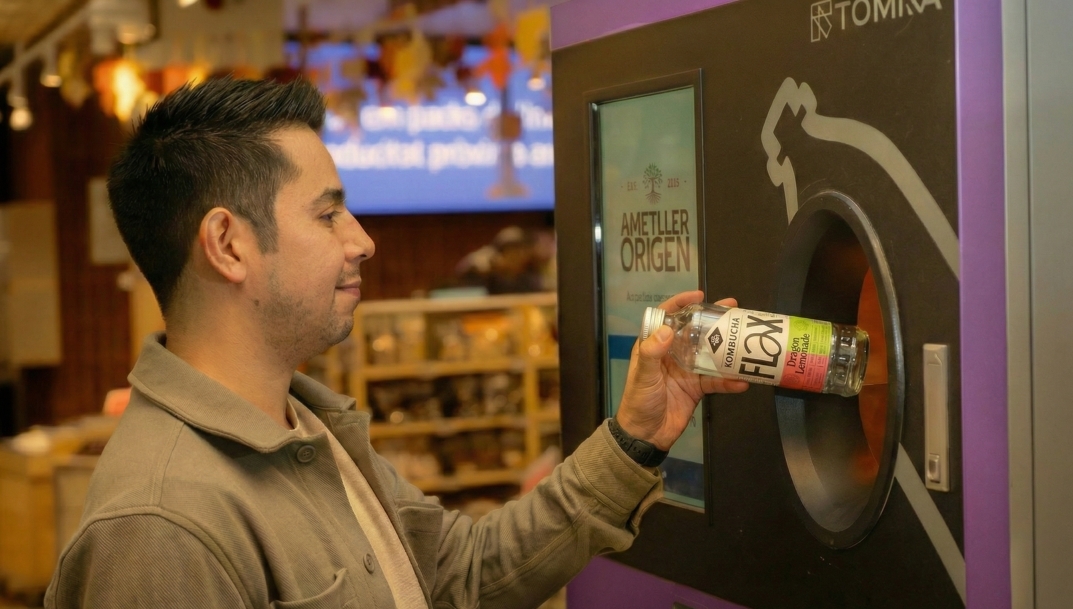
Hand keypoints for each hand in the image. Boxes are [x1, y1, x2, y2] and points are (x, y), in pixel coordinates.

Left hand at [615, 290, 748, 450]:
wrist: (645, 435)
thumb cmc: (639, 401)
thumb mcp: (643, 376)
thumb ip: (652, 354)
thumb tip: (668, 329)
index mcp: (654, 345)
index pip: (666, 317)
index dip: (681, 304)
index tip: (700, 296)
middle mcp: (672, 354)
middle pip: (694, 331)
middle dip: (713, 320)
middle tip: (734, 309)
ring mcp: (686, 371)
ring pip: (709, 353)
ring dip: (727, 347)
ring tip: (745, 339)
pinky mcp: (697, 389)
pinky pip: (716, 381)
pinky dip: (729, 381)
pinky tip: (743, 379)